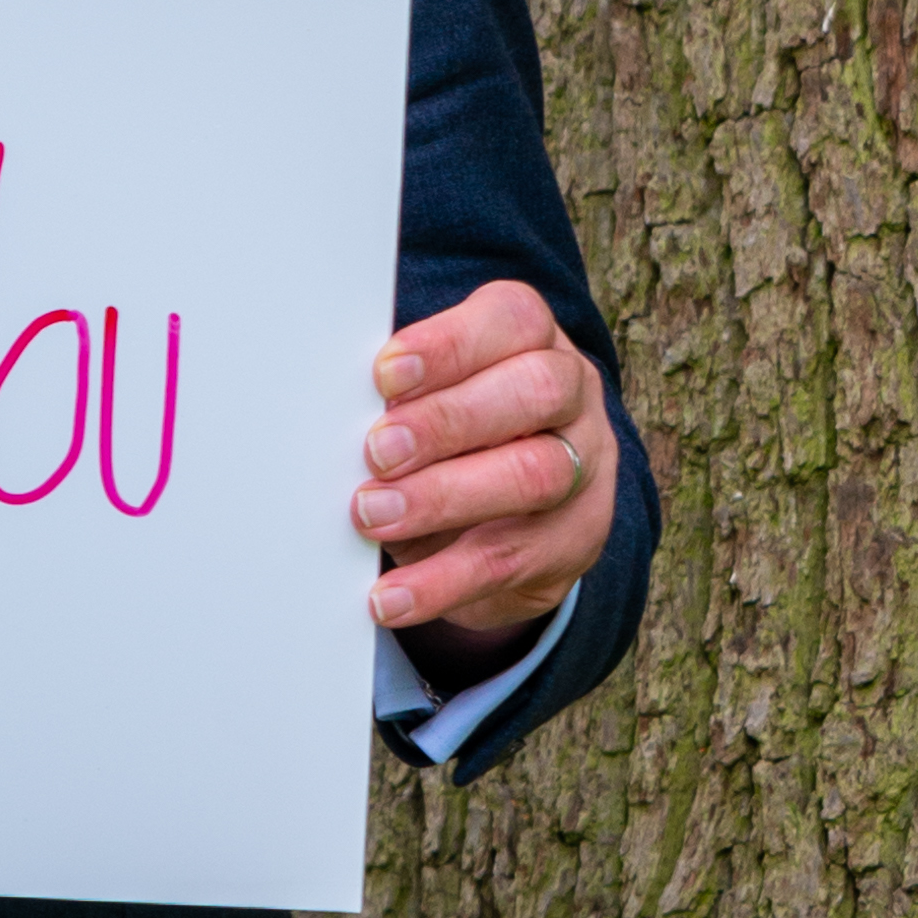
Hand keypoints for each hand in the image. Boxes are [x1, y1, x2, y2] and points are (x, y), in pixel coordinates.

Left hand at [358, 277, 619, 682]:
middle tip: (378, 451)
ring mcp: (584, 469)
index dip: (450, 345)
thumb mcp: (432, 399)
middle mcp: (571, 395)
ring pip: (532, 475)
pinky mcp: (571, 542)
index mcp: (532, 340)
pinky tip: (392, 596)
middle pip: (535, 392)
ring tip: (372, 515)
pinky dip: (441, 582)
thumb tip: (333, 418)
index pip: (512, 321)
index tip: (385, 374)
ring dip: (443, 497)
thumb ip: (400, 398)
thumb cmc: (459, 433)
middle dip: (449, 421)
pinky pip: (509, 562)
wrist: (526, 513)